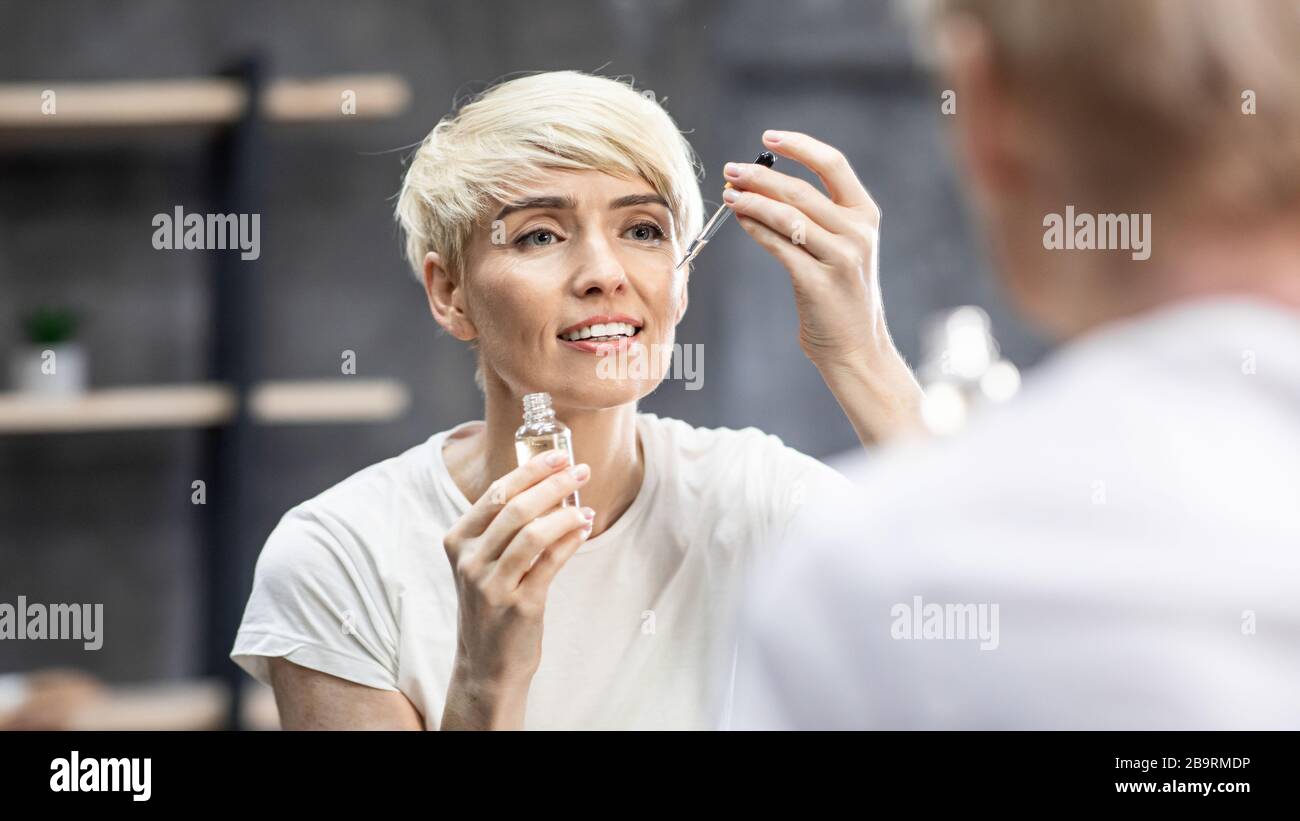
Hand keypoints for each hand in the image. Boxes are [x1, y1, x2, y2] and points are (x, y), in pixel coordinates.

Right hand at [440, 449, 593, 728]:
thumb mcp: (483, 563)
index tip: (557, 455)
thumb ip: (505, 527)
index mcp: (458, 542)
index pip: (494, 493)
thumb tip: (550, 485)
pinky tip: (585, 526)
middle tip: (580, 470)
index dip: (529, 469)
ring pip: (533, 533)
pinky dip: (571, 538)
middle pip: (514, 507)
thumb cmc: (491, 605)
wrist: (486, 665)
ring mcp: (492, 585)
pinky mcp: (519, 605)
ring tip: (586, 501)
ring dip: (565, 510)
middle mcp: (470, 561)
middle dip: (552, 483)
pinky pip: (551, 562)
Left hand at [723, 129, 923, 443]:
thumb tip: (761, 186)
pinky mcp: (820, 283)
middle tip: (731, 169)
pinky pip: (780, 247)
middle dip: (760, 176)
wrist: (857, 349)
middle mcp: (858, 232)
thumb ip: (813, 217)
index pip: (833, 164)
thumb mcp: (839, 249)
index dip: (799, 146)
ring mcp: (842, 258)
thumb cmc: (840, 297)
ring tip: (728, 194)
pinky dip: (756, 230)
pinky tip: (740, 221)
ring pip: (787, 216)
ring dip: (752, 201)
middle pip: (801, 189)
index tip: (767, 137)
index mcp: (865, 215)